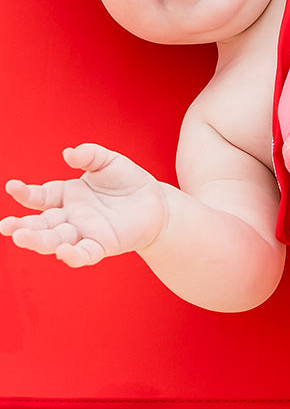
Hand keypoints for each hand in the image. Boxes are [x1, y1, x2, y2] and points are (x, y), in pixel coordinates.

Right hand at [2, 144, 166, 266]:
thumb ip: (90, 155)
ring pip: (55, 240)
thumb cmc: (128, 181)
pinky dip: (73, 255)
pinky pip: (85, 254)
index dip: (25, 193)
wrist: (155, 201)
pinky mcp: (102, 245)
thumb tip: (68, 153)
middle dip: (22, 226)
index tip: (12, 186)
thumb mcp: (109, 161)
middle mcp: (70, 216)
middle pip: (41, 224)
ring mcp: (84, 232)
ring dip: (39, 241)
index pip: (40, 196)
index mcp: (67, 195)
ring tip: (22, 238)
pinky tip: (63, 252)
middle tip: (5, 227)